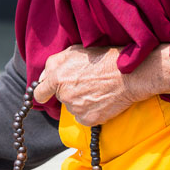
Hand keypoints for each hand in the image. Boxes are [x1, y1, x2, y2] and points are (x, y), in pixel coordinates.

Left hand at [33, 44, 169, 126]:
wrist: (130, 75)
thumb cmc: (106, 59)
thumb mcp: (77, 50)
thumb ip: (56, 62)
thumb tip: (45, 76)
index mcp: (57, 76)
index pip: (39, 92)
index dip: (44, 93)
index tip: (47, 94)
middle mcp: (63, 94)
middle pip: (60, 98)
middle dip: (69, 92)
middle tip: (86, 84)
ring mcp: (75, 108)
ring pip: (73, 107)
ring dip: (81, 102)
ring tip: (98, 90)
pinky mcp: (88, 119)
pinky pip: (84, 117)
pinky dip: (91, 111)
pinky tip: (102, 100)